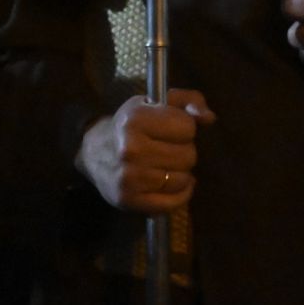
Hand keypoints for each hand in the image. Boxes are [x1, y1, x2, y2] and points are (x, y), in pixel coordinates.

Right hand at [75, 90, 215, 214]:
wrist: (94, 153)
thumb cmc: (132, 125)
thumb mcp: (156, 103)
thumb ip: (189, 101)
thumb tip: (209, 118)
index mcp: (136, 119)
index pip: (187, 127)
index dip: (184, 128)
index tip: (170, 129)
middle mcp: (131, 149)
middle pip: (188, 155)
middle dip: (183, 151)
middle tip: (167, 149)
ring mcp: (130, 178)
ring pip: (183, 179)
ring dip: (180, 173)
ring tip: (165, 166)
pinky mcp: (130, 201)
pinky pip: (173, 203)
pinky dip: (180, 195)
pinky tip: (171, 184)